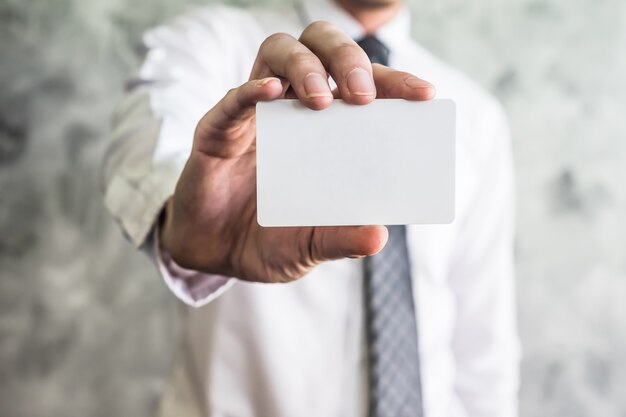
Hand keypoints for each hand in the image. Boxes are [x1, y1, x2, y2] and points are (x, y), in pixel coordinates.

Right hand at [160, 21, 434, 282]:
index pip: (362, 88)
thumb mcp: (311, 245)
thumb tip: (379, 235)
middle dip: (348, 59)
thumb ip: (340, 238)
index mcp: (324, 132)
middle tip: (363, 95)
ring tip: (321, 99)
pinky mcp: (217, 131)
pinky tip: (270, 94)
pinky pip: (232, 100)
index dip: (393, 83)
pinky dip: (250, 92)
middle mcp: (293, 112)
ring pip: (278, 53)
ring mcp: (254, 116)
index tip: (423, 94)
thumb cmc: (268, 241)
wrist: (214, 255)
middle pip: (321, 49)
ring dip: (304, 65)